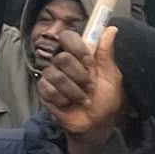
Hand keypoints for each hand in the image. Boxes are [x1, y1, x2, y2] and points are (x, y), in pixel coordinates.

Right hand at [36, 27, 124, 143]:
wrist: (96, 124)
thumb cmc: (105, 100)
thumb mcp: (111, 76)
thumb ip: (106, 53)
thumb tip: (111, 29)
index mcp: (78, 55)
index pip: (68, 37)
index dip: (77, 48)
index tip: (89, 62)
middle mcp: (62, 62)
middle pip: (62, 58)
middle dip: (79, 76)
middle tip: (88, 86)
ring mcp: (51, 75)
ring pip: (56, 75)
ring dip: (74, 91)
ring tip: (81, 98)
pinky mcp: (43, 89)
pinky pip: (49, 89)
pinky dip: (64, 99)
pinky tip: (69, 103)